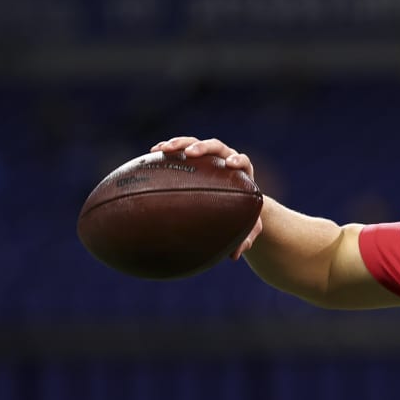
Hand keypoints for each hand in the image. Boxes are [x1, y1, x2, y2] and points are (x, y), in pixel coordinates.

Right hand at [151, 134, 263, 258]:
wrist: (235, 202)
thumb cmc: (242, 214)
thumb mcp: (247, 227)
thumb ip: (245, 238)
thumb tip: (235, 256)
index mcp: (243, 172)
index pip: (242, 161)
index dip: (237, 160)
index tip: (230, 163)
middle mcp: (225, 159)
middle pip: (216, 146)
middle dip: (203, 147)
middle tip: (191, 153)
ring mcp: (208, 156)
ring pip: (194, 143)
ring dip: (179, 143)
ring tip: (163, 149)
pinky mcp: (193, 157)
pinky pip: (180, 149)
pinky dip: (168, 149)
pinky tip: (153, 152)